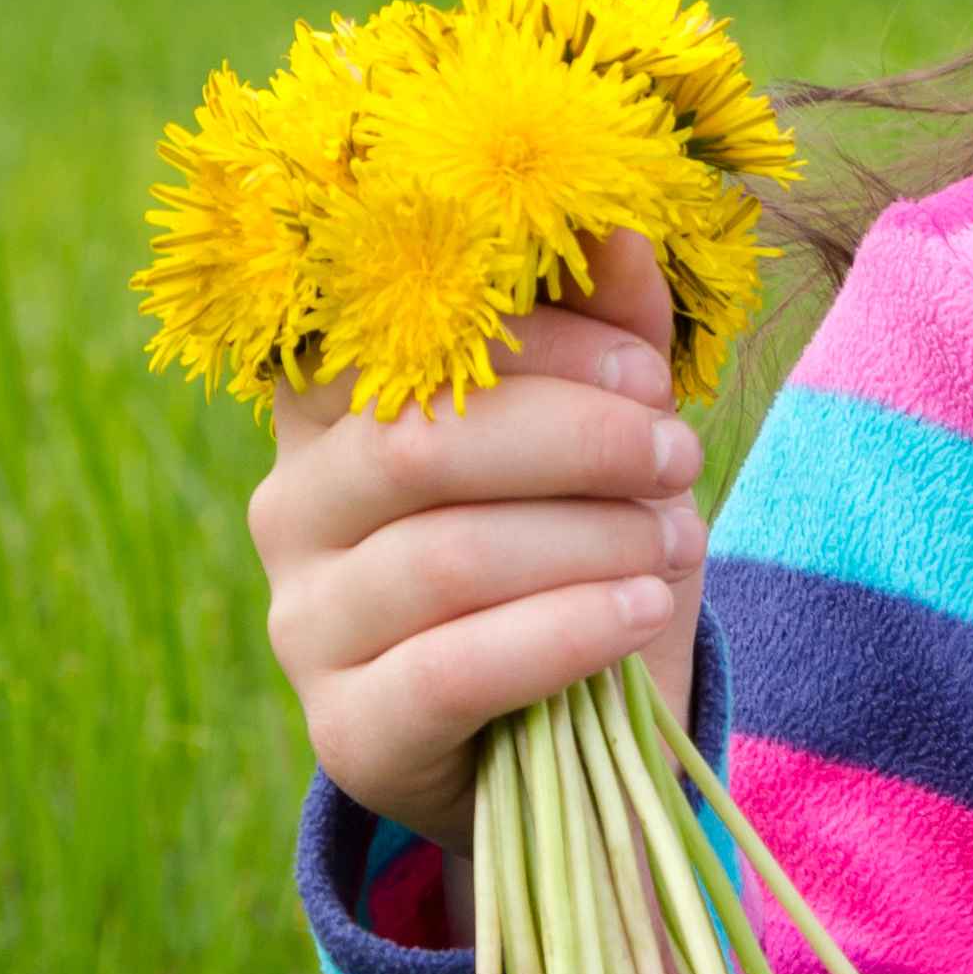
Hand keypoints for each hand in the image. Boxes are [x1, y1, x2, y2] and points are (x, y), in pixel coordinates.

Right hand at [250, 226, 705, 845]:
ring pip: (445, 556)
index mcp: (334, 409)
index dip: (540, 340)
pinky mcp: (347, 730)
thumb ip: (610, 340)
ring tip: (680, 540)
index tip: (652, 373)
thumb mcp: (606, 446)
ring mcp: (305, 624)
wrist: (569, 736)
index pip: (402, 340)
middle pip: (419, 442)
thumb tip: (621, 237)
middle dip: (576, 440)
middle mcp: (292, 506)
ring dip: (591, 540)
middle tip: (679, 460)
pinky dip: (565, 632)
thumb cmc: (577, 556)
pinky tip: (643, 611)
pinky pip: (451, 670)